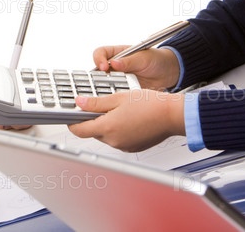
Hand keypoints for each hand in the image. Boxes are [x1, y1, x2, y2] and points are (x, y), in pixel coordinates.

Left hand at [67, 89, 184, 151]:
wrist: (172, 115)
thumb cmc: (150, 105)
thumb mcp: (118, 97)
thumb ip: (96, 102)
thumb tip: (80, 103)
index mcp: (108, 128)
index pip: (79, 130)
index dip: (72, 122)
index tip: (72, 115)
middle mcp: (114, 140)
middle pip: (92, 132)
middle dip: (92, 120)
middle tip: (97, 105)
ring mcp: (124, 145)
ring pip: (105, 135)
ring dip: (105, 124)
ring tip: (117, 109)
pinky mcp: (132, 147)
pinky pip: (118, 139)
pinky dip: (117, 130)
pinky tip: (126, 118)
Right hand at [94, 45, 180, 90]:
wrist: (169, 73)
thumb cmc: (157, 59)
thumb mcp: (144, 58)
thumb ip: (129, 61)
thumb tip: (114, 63)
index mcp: (117, 53)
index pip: (100, 53)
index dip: (99, 60)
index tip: (104, 67)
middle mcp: (115, 66)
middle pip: (98, 71)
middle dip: (99, 77)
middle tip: (106, 82)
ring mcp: (119, 79)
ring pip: (105, 84)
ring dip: (107, 88)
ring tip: (114, 91)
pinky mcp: (124, 90)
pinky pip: (116, 94)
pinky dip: (116, 97)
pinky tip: (120, 99)